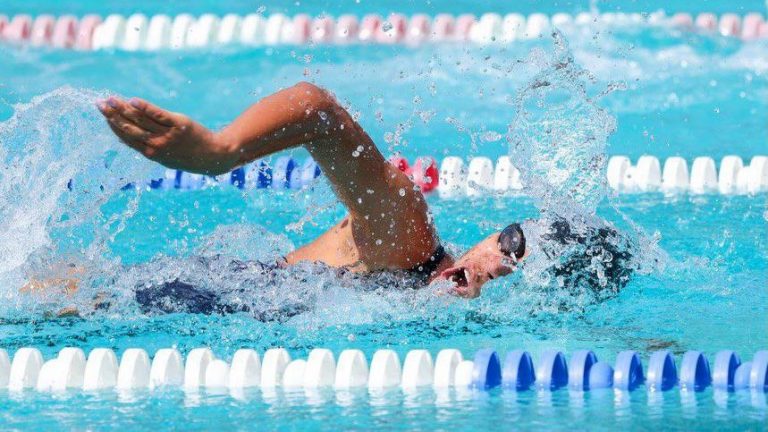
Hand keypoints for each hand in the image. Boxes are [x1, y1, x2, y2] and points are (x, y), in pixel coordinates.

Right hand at [97, 97, 238, 174]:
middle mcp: (157, 145)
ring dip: (124, 108)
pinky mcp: (179, 124)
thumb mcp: (163, 156)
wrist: (213, 156)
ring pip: (141, 120)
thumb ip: (144, 147)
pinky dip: (145, 107)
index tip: (103, 113)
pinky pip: (159, 115)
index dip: (113, 124)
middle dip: (113, 115)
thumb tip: (122, 139)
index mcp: (151, 153)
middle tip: (100, 103)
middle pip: (130, 128)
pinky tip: (134, 100)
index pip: (126, 137)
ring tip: (111, 98)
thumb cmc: (186, 155)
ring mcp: (168, 135)